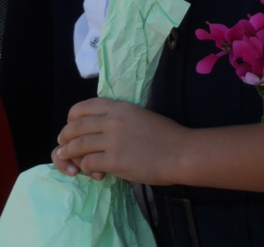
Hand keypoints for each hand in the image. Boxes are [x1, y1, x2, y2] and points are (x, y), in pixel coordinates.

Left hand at [55, 98, 186, 184]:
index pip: (82, 107)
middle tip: (64, 147)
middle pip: (74, 127)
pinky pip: (87, 163)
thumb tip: (101, 129)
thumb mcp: (141, 116)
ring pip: (76, 146)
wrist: (181, 152)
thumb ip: (120, 119)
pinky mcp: (114, 160)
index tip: (72, 127)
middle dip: (65, 139)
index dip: (71, 118)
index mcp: (120, 107)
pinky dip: (87, 169)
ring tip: (72, 163)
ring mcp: (112, 140)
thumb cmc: (166, 136)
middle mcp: (112, 121)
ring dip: (70, 156)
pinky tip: (97, 173)